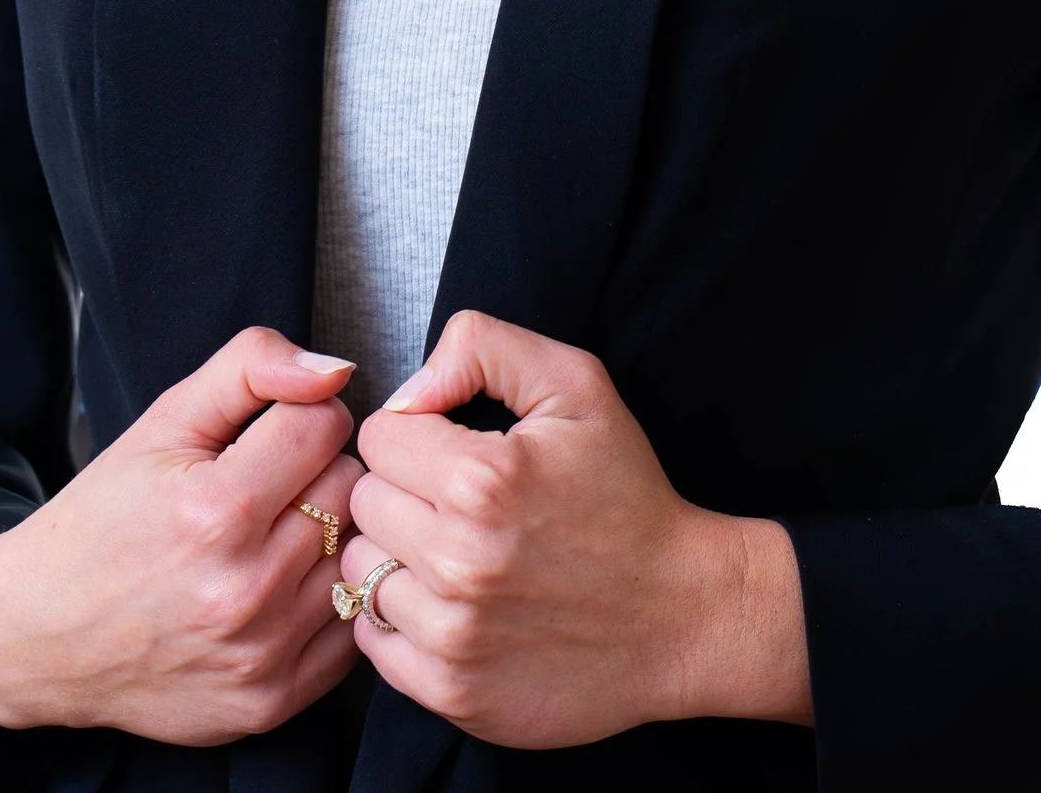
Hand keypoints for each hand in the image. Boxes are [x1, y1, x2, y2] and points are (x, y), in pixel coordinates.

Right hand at [0, 327, 363, 743]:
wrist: (39, 637)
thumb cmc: (104, 519)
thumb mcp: (163, 421)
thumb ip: (252, 367)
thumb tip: (334, 370)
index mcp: (216, 510)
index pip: (325, 425)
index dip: (298, 418)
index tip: (266, 435)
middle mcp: (245, 589)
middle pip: (348, 488)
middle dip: (313, 474)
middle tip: (263, 488)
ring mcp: (261, 654)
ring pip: (357, 554)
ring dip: (325, 537)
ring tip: (268, 537)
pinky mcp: (271, 702)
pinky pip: (351, 626)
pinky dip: (325, 600)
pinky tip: (278, 588)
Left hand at [340, 310, 809, 745]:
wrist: (680, 614)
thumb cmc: (626, 493)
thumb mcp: (575, 384)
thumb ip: (481, 348)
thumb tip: (407, 393)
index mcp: (482, 479)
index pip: (378, 438)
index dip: (415, 433)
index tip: (453, 448)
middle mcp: (459, 560)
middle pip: (363, 504)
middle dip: (403, 490)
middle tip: (456, 500)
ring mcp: (454, 635)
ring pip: (360, 571)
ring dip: (396, 555)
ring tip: (453, 551)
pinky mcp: (453, 692)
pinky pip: (372, 640)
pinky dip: (398, 617)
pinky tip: (449, 601)